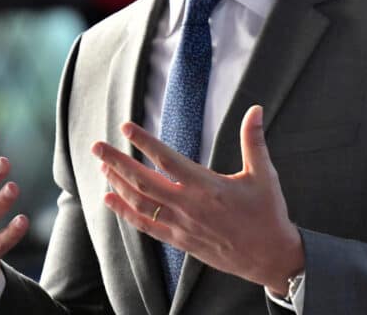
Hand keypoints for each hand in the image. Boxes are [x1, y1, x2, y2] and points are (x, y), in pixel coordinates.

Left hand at [92, 105, 303, 294]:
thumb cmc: (267, 214)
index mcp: (207, 186)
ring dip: (118, 184)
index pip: (167, 160)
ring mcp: (182, 225)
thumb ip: (253, 140)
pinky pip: (146, 226)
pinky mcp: (180, 240)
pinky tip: (111, 200)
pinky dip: (125, 213)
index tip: (126, 128)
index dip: (144, 143)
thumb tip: (255, 109)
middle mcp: (189, 206)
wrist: (269, 256)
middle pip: (144, 181)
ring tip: (102, 167)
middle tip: (98, 146)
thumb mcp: (264, 174)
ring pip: (141, 203)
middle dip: (118, 162)